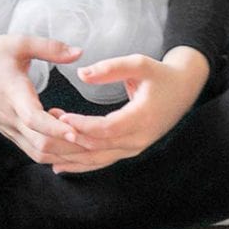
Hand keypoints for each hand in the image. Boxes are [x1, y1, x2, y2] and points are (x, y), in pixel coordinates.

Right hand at [0, 33, 94, 164]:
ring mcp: (7, 128)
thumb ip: (50, 48)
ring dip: (62, 152)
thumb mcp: (19, 42)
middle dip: (70, 148)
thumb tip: (80, 52)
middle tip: (99, 142)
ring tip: (87, 141)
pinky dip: (52, 150)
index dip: (57, 128)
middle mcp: (10, 117)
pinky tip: (68, 138)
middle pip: (40, 145)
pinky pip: (31, 149)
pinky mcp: (7, 131)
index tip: (79, 132)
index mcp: (13, 94)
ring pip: (37, 153)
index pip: (35, 119)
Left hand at [45, 52, 207, 173]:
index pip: (106, 128)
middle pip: (99, 148)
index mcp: (142, 118)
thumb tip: (82, 74)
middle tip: (44, 128)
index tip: (60, 118)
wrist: (184, 89)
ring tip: (46, 150)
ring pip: (99, 159)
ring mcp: (136, 148)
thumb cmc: (160, 74)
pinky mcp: (131, 149)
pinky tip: (62, 165)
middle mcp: (139, 139)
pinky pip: (104, 160)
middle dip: (70, 141)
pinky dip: (82, 163)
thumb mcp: (139, 63)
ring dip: (72, 156)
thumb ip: (111, 68)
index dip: (82, 125)